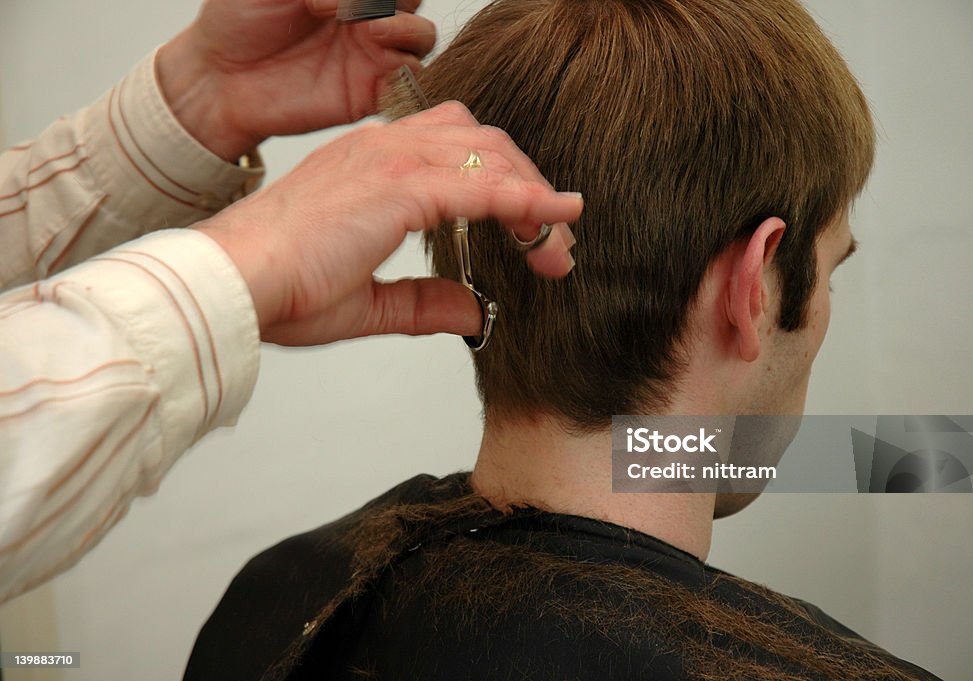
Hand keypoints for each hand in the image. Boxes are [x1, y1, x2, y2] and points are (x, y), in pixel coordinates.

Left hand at [156, 0, 435, 160]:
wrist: (220, 76)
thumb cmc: (238, 18)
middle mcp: (366, 17)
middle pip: (415, 0)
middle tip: (352, 8)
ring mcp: (372, 54)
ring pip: (422, 37)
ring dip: (405, 28)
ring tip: (369, 29)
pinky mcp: (370, 93)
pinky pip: (411, 82)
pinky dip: (407, 71)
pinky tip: (376, 64)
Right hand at [199, 102, 582, 345]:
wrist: (233, 285)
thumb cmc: (280, 289)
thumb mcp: (371, 302)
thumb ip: (425, 301)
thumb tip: (474, 312)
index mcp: (373, 165)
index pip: (459, 153)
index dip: (506, 189)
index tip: (537, 236)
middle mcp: (384, 148)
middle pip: (485, 143)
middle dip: (529, 189)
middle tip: (556, 246)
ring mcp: (390, 160)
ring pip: (490, 157)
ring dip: (534, 199)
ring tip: (560, 244)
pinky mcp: (397, 186)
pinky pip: (481, 186)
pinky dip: (527, 200)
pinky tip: (558, 216)